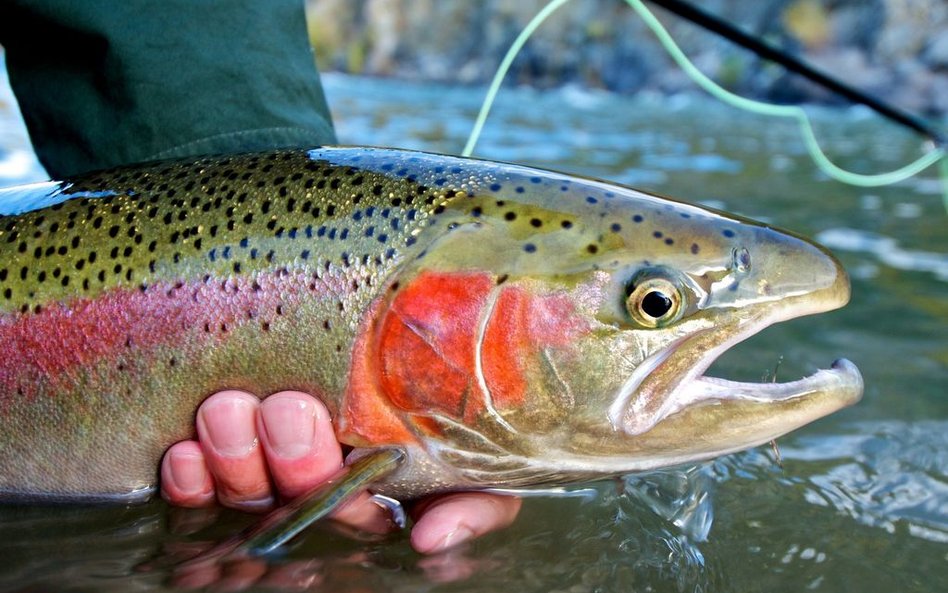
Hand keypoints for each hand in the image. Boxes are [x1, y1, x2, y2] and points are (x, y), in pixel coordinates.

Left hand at [160, 390, 520, 553]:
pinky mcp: (213, 464)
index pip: (356, 515)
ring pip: (242, 490)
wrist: (402, 330)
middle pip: (295, 498)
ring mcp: (264, 479)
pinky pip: (191, 488)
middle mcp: (317, 491)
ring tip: (230, 409)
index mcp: (375, 496)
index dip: (346, 501)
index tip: (350, 467)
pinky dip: (185, 474)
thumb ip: (478, 504)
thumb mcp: (481, 453)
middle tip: (290, 410)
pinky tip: (184, 452)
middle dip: (290, 460)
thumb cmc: (442, 397)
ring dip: (231, 454)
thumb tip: (431, 540)